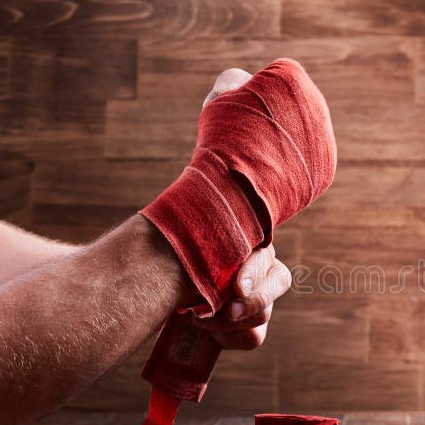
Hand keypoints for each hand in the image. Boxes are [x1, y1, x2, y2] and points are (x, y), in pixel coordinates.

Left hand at [191, 69, 290, 350]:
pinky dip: (226, 342)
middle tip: (222, 303)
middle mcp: (251, 276)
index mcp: (252, 243)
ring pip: (259, 325)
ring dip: (235, 325)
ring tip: (198, 320)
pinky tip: (195, 330)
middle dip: (254, 300)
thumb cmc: (189, 209)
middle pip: (274, 294)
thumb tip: (234, 81)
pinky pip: (245, 343)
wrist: (150, 260)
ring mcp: (239, 304)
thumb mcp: (208, 165)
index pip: (271, 265)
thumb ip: (224, 118)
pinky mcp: (223, 328)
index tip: (236, 280)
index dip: (260, 276)